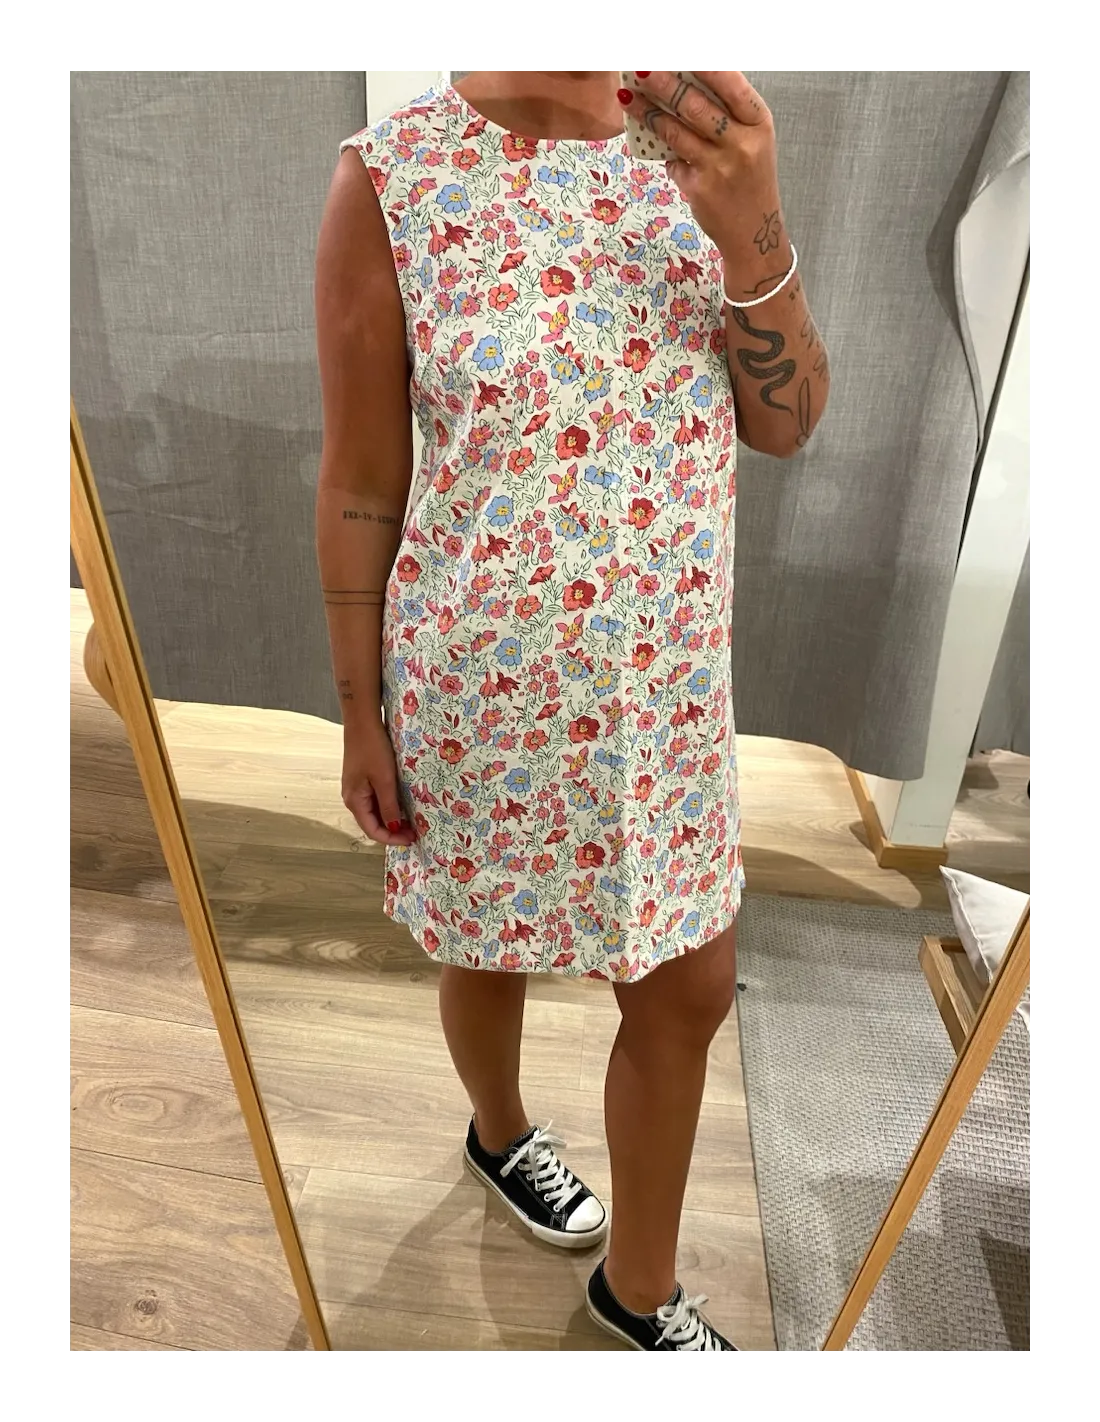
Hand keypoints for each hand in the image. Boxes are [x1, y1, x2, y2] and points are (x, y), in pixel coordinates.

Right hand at [342, 715, 417, 846]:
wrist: (362, 721)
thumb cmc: (372, 749)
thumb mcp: (384, 780)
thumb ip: (389, 805)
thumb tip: (393, 827)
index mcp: (355, 801)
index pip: (372, 831)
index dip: (392, 839)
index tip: (412, 839)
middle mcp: (352, 798)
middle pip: (372, 823)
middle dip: (393, 830)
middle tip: (415, 831)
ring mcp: (356, 788)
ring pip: (374, 812)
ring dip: (392, 818)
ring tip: (411, 820)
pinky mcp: (362, 779)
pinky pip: (375, 799)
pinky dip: (388, 806)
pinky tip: (402, 804)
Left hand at [630, 68, 786, 269]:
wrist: (754, 234)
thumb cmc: (750, 182)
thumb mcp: (753, 144)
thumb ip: (729, 118)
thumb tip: (685, 87)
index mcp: (759, 124)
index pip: (730, 84)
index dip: (703, 66)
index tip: (678, 53)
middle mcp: (741, 143)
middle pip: (696, 105)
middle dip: (664, 84)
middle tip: (642, 70)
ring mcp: (719, 167)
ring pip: (676, 131)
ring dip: (648, 113)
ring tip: (629, 100)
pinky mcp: (699, 188)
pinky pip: (673, 162)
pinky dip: (666, 154)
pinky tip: (660, 148)